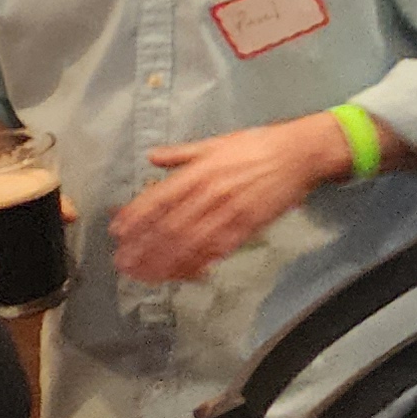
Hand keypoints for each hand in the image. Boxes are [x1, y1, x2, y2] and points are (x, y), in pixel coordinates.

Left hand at [111, 116, 349, 284]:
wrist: (299, 154)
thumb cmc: (257, 145)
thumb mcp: (217, 142)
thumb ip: (183, 153)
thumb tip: (152, 157)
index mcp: (199, 171)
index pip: (158, 198)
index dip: (135, 217)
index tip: (117, 232)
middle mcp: (209, 193)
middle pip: (168, 226)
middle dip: (143, 248)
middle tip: (123, 264)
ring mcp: (228, 212)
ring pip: (189, 243)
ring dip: (164, 261)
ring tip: (145, 275)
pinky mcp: (247, 226)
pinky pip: (217, 250)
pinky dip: (198, 263)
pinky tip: (182, 274)